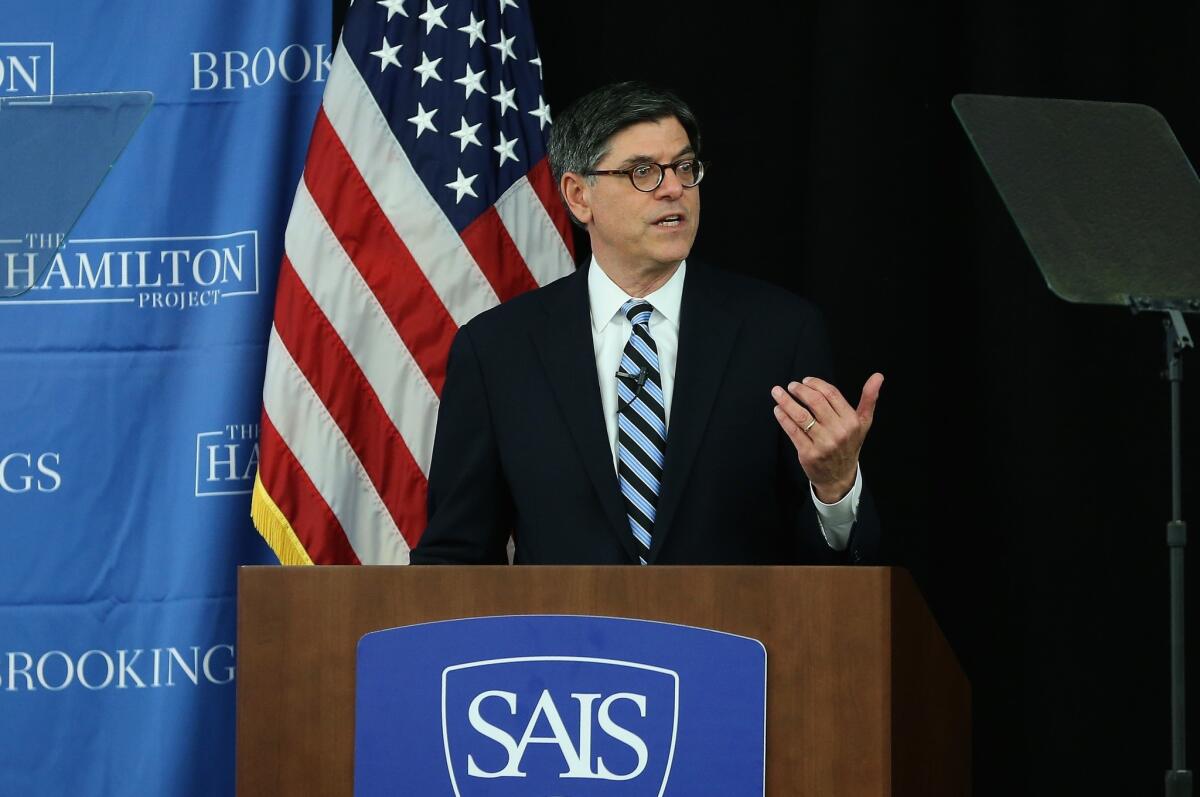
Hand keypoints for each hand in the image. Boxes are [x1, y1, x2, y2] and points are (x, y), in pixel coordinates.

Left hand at [771, 373, 882, 503]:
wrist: (840, 477)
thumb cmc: (849, 445)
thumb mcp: (863, 423)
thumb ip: (869, 398)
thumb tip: (878, 376)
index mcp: (851, 421)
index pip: (831, 394)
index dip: (816, 384)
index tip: (805, 381)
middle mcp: (838, 432)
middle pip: (815, 403)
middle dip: (800, 391)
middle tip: (791, 386)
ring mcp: (823, 443)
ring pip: (801, 416)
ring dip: (786, 401)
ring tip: (777, 393)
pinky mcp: (808, 453)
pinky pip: (793, 431)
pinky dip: (783, 418)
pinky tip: (778, 410)